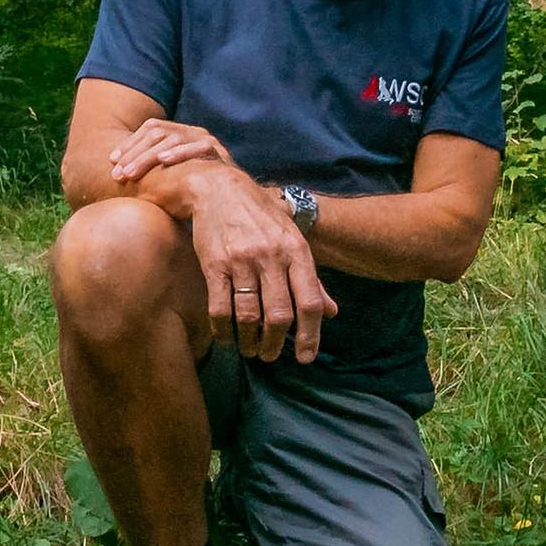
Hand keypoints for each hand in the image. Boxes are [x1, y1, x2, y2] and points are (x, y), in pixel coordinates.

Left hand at [109, 119, 235, 183]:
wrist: (234, 197)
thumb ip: (152, 174)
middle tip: (117, 174)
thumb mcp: (171, 179)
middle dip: (134, 153)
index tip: (112, 162)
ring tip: (131, 173)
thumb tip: (118, 177)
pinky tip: (163, 161)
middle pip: (158, 133)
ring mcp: (206, 139)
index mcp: (180, 133)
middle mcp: (192, 132)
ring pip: (173, 139)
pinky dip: (180, 153)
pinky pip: (198, 148)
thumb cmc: (198, 191)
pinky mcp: (218, 151)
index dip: (129, 143)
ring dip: (148, 156)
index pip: (151, 128)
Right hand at [182, 166, 336, 361]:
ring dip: (250, 341)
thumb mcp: (293, 240)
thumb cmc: (262, 217)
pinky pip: (220, 308)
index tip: (306, 357)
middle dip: (276, 343)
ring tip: (250, 349)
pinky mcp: (214, 264)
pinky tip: (226, 338)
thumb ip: (311, 279)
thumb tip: (331, 312)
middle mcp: (272, 256)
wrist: (220, 188)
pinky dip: (223, 330)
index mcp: (296, 251)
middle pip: (280, 314)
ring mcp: (242, 261)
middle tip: (271, 355)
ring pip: (249, 316)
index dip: (310, 335)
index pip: (309, 301)